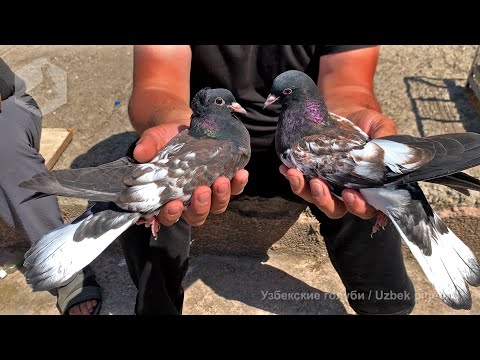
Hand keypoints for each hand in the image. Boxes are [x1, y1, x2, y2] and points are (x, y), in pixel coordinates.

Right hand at [133, 123, 248, 226]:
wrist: (182, 126)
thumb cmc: (165, 139)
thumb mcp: (153, 139)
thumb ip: (146, 146)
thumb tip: (140, 153)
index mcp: (168, 197)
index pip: (168, 215)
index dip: (171, 215)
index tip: (174, 204)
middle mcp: (189, 200)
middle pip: (197, 216)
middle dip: (201, 207)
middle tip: (202, 191)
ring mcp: (208, 193)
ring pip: (217, 206)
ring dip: (221, 197)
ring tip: (222, 180)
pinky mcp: (224, 181)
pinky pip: (234, 189)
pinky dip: (238, 184)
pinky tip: (241, 173)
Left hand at [280, 109, 396, 219]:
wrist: (345, 110)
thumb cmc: (367, 123)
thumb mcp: (381, 127)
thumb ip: (387, 141)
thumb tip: (387, 153)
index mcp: (369, 187)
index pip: (366, 207)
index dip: (359, 206)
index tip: (350, 194)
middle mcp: (346, 191)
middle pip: (336, 209)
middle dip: (325, 201)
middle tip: (318, 184)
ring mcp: (327, 184)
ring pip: (314, 198)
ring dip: (304, 190)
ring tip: (296, 174)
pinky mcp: (310, 174)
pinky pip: (299, 182)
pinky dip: (292, 177)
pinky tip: (286, 168)